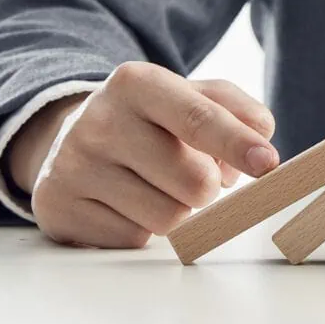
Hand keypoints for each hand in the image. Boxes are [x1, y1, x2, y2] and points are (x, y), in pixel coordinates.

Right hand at [8, 62, 277, 247]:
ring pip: (167, 219)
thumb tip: (260, 141)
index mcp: (137, 83)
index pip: (198, 119)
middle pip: (193, 182)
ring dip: (179, 210)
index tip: (267, 164)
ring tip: (157, 185)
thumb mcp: (194, 96)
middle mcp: (99, 120)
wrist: (74, 136)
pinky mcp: (57, 207)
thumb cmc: (154, 119)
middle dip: (208, 186)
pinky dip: (142, 227)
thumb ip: (238, 109)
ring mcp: (72, 166)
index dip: (238, 145)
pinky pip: (133, 239)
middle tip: (193, 173)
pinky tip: (125, 202)